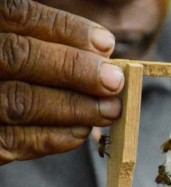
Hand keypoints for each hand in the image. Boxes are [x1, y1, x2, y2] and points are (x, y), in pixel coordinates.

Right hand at [0, 0, 122, 164]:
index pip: (19, 16)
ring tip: (109, 110)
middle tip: (114, 82)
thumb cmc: (10, 74)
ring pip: (21, 102)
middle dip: (75, 70)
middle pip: (19, 58)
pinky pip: (14, 140)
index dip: (66, 30)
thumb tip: (101, 54)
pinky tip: (81, 130)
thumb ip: (50, 43)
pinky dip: (54, 137)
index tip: (107, 45)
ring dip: (74, 108)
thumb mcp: (18, 42)